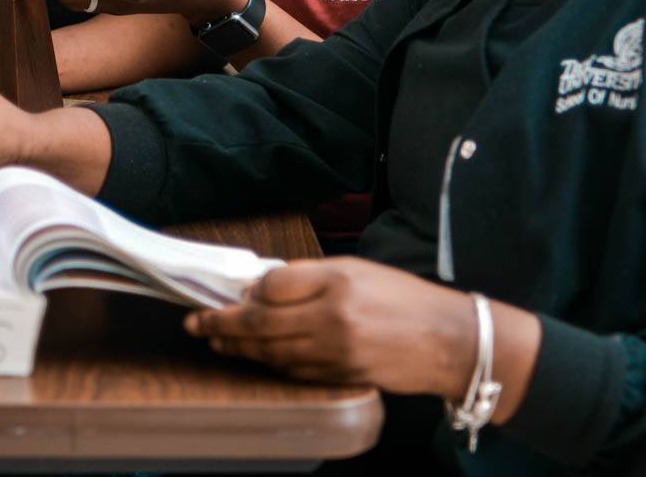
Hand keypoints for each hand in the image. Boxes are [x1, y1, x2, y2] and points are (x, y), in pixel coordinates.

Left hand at [184, 258, 477, 395]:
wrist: (449, 341)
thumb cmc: (404, 300)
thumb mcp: (357, 270)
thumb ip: (309, 277)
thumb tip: (263, 286)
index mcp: (337, 280)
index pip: (273, 285)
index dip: (248, 290)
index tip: (232, 291)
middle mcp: (334, 315)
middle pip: (262, 321)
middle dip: (222, 324)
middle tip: (195, 323)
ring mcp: (336, 350)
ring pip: (272, 351)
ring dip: (238, 348)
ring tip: (216, 342)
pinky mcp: (341, 375)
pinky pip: (294, 371)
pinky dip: (271, 364)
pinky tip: (256, 357)